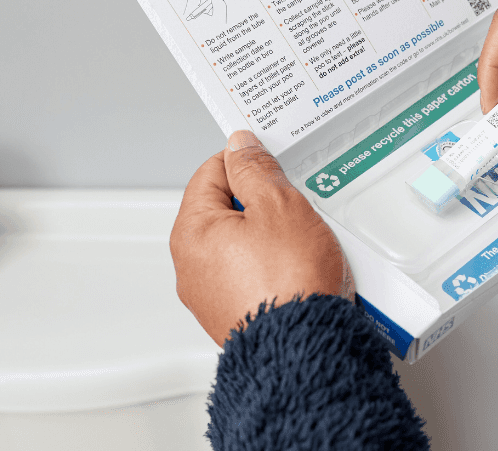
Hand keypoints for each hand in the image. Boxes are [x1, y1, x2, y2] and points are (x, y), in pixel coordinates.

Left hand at [170, 130, 354, 346]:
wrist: (305, 350)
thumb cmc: (288, 283)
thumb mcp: (278, 204)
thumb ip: (256, 169)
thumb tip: (240, 146)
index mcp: (191, 232)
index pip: (211, 173)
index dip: (246, 161)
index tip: (272, 160)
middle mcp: (193, 267)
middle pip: (229, 212)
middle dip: (265, 203)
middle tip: (297, 204)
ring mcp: (214, 296)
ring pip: (246, 246)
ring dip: (276, 237)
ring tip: (306, 242)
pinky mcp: (238, 317)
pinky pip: (257, 277)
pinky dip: (279, 268)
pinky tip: (304, 270)